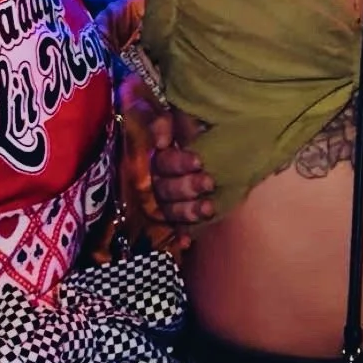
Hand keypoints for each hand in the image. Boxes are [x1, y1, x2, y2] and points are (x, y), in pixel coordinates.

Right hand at [149, 109, 214, 230]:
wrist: (194, 145)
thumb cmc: (184, 130)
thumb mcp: (175, 120)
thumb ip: (165, 123)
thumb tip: (161, 142)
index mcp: (156, 158)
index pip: (163, 162)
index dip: (179, 162)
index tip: (199, 161)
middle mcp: (154, 182)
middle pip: (165, 189)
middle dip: (187, 186)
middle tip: (208, 183)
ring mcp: (161, 202)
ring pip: (169, 210)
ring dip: (187, 211)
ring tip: (208, 209)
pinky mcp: (171, 218)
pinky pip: (171, 230)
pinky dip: (179, 236)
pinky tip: (187, 242)